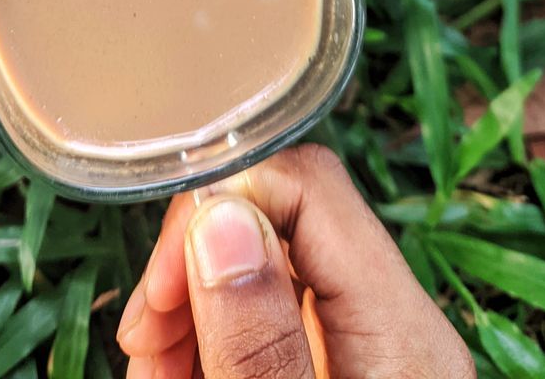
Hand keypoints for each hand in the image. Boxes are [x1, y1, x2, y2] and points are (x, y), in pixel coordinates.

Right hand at [116, 144, 473, 378]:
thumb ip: (257, 339)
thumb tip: (217, 211)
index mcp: (399, 326)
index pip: (309, 185)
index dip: (221, 208)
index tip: (163, 284)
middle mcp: (389, 324)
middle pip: (278, 228)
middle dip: (193, 268)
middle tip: (145, 336)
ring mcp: (367, 349)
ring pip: (261, 278)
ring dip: (189, 312)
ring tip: (148, 366)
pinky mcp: (338, 368)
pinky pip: (269, 325)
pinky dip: (209, 345)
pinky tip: (172, 372)